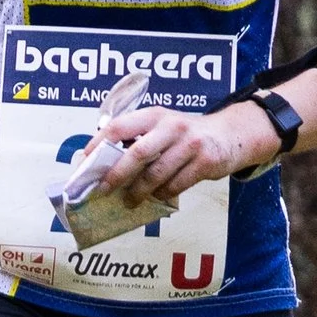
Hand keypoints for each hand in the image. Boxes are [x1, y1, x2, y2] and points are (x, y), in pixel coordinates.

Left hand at [95, 99, 272, 209]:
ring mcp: (190, 144)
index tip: (85, 162)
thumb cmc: (186, 134)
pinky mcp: (205, 163)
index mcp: (154, 115)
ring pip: (156, 175)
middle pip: (137, 153)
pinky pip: (175, 185)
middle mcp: (171, 126)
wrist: (230, 134)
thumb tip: (104, 164)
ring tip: (129, 200)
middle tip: (103, 189)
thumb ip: (138, 139)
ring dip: (139, 192)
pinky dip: (162, 194)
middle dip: (116, 174)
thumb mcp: (162, 126)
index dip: (98, 144)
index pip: (119, 126)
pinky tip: (157, 196)